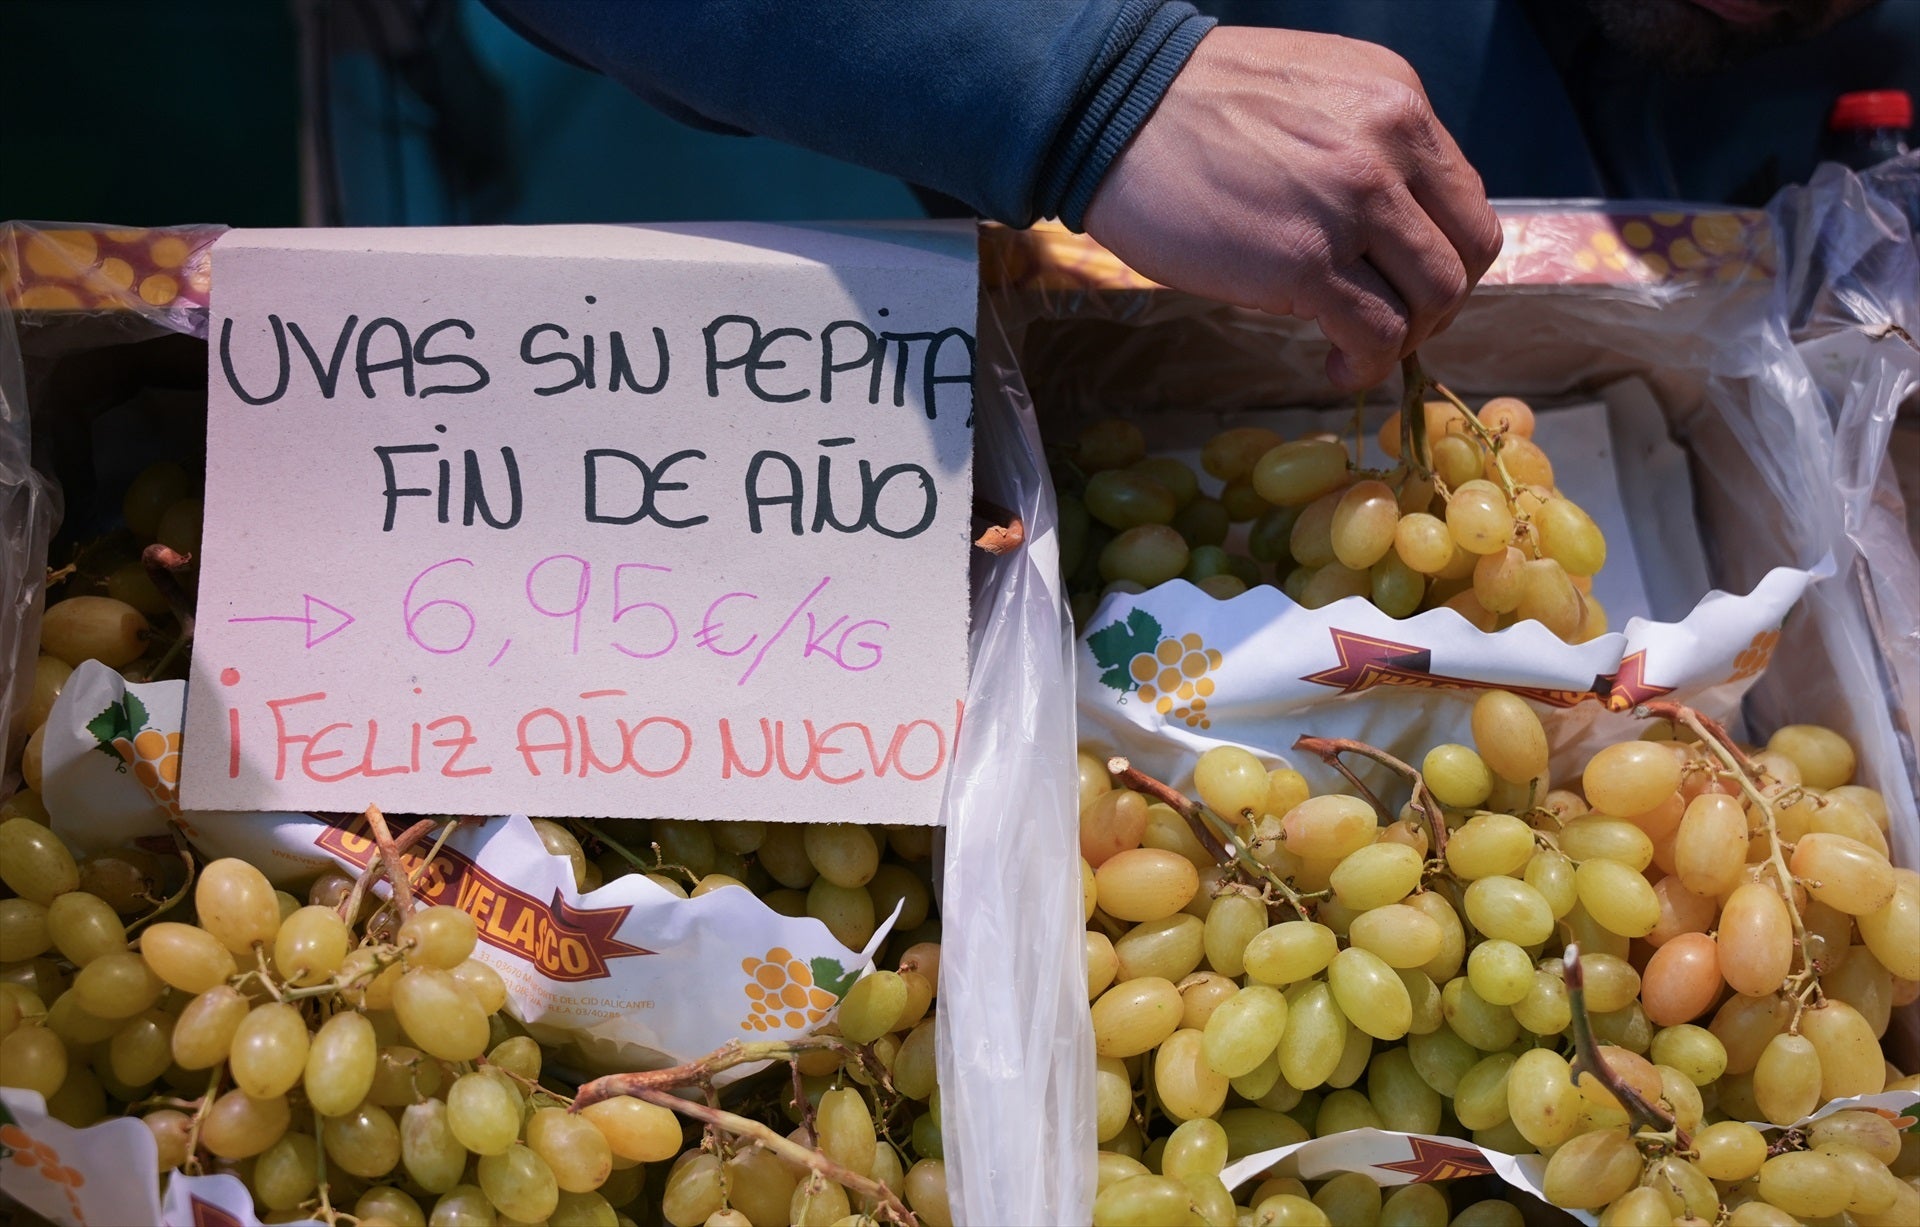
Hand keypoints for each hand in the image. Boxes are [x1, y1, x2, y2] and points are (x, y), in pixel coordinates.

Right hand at [1083, 27, 1501, 390]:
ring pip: (1433, 298)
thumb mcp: (1309, 97)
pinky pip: (1376, 334)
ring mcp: (1352, 206)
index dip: (1442, 253)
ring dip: (1405, 338)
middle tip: (1393, 323)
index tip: (1403, 280)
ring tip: (1358, 348)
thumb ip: (1363, 147)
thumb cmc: (1190, 110)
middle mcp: (1390, 145)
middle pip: (1466, 251)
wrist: (1112, 110)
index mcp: (1396, 100)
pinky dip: (1367, 365)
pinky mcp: (1305, 264)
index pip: (1462, 196)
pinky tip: (1337, 367)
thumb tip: (1386, 225)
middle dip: (1438, 302)